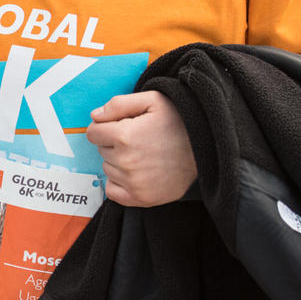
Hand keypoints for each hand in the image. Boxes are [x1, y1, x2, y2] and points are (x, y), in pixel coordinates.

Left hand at [86, 91, 196, 207]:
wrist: (208, 149)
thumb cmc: (179, 121)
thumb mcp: (152, 100)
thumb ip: (118, 104)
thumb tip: (94, 116)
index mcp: (125, 135)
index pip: (92, 132)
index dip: (104, 127)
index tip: (120, 126)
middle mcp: (126, 162)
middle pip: (101, 150)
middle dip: (113, 143)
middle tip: (138, 139)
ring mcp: (134, 183)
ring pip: (108, 169)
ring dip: (118, 161)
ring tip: (143, 154)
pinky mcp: (142, 199)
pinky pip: (113, 192)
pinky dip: (119, 183)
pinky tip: (136, 173)